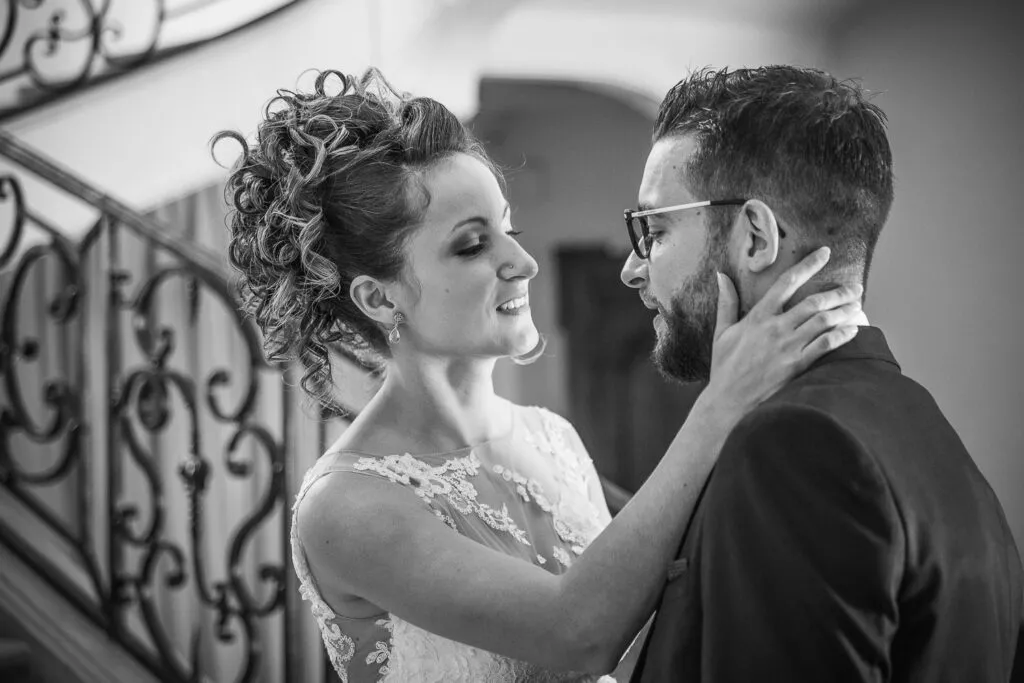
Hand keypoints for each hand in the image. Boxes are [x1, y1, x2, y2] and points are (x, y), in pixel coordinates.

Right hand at [703, 246, 861, 417]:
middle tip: (855, 287)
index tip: (825, 253)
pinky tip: (853, 330)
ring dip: (844, 311)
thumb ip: (726, 302)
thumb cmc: (724, 368)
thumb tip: (721, 276)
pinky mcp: (796, 366)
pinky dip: (842, 336)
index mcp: (758, 317)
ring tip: (857, 306)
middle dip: (839, 292)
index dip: (808, 265)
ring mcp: (787, 348)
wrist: (728, 401)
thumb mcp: (721, 332)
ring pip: (824, 322)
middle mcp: (775, 329)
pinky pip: (825, 346)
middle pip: (814, 302)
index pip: (786, 283)